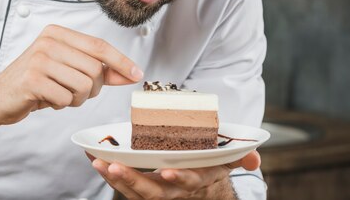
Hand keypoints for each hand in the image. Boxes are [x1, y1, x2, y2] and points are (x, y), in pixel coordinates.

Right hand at [0, 24, 143, 125]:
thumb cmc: (35, 83)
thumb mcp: (68, 70)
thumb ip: (98, 70)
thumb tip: (130, 74)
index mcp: (58, 33)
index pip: (99, 46)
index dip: (121, 62)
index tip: (137, 74)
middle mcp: (48, 41)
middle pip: (94, 69)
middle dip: (92, 89)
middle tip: (75, 93)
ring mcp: (39, 59)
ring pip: (83, 85)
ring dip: (77, 99)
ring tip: (60, 96)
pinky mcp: (32, 79)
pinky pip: (66, 99)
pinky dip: (61, 105)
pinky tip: (47, 100)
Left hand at [88, 151, 260, 199]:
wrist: (199, 185)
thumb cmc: (209, 166)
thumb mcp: (226, 162)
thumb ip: (239, 157)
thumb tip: (254, 157)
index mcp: (194, 180)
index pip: (187, 182)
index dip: (178, 179)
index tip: (167, 173)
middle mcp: (173, 190)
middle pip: (151, 191)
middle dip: (133, 181)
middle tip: (116, 167)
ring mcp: (155, 192)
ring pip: (133, 191)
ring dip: (115, 178)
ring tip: (99, 164)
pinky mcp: (141, 189)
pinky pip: (123, 185)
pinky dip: (109, 173)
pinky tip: (95, 159)